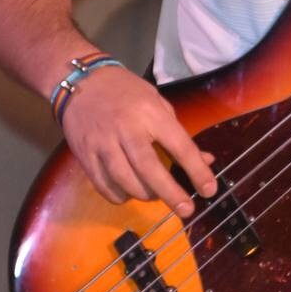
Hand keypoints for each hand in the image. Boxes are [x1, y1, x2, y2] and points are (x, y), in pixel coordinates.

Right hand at [60, 65, 218, 216]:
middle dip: (171, 193)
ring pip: (125, 180)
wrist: (81, 82)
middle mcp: (126, 129)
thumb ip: (178, 134)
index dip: (196, 170)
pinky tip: (128, 193)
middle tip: (186, 210)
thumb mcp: (157, 103)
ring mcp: (102, 143)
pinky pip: (103, 185)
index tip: (209, 189)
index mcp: (150, 113)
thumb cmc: (126, 91)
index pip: (179, 146)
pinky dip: (119, 196)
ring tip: (155, 196)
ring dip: (144, 195)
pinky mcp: (85, 154)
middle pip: (149, 169)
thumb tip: (205, 161)